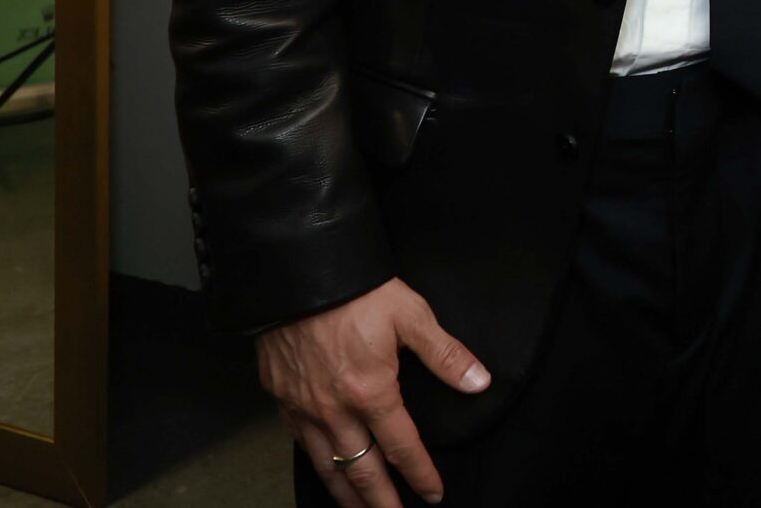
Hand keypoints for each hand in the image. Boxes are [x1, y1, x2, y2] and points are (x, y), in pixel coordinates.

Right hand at [256, 277, 488, 506]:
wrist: (297, 275)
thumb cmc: (358, 293)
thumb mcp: (412, 316)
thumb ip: (446, 355)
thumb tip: (479, 383)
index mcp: (372, 393)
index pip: (402, 447)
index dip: (420, 474)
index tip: (433, 494)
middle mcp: (335, 411)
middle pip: (362, 471)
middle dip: (381, 502)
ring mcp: (304, 409)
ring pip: (327, 467)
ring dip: (346, 495)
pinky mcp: (280, 400)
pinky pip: (300, 445)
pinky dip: (316, 465)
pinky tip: (326, 470)